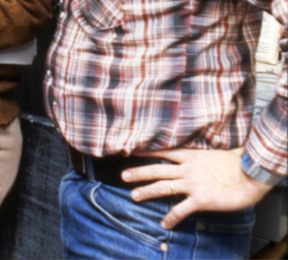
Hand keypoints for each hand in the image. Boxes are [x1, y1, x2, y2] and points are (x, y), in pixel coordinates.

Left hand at [124, 147, 273, 228]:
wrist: (250, 174)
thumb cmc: (239, 162)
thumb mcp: (218, 151)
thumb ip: (206, 153)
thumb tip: (207, 151)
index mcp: (191, 156)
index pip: (164, 152)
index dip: (148, 152)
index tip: (133, 151)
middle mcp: (187, 169)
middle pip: (157, 169)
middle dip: (139, 173)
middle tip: (123, 175)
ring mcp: (191, 184)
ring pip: (162, 187)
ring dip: (146, 191)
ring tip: (133, 195)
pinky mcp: (199, 199)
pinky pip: (180, 209)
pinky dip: (171, 217)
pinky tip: (164, 223)